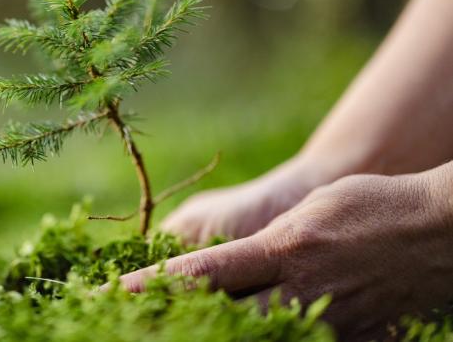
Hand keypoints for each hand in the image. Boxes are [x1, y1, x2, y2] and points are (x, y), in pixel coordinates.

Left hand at [117, 162, 452, 340]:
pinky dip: (273, 341)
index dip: (153, 287)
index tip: (114, 294)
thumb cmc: (370, 205)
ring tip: (182, 330)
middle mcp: (299, 292)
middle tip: (135, 325)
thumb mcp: (307, 213)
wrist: (443, 230)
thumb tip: (221, 273)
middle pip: (221, 321)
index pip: (203, 274)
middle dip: (177, 324)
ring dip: (220, 336)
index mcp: (282, 250)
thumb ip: (262, 246)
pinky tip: (255, 335)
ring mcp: (329, 325)